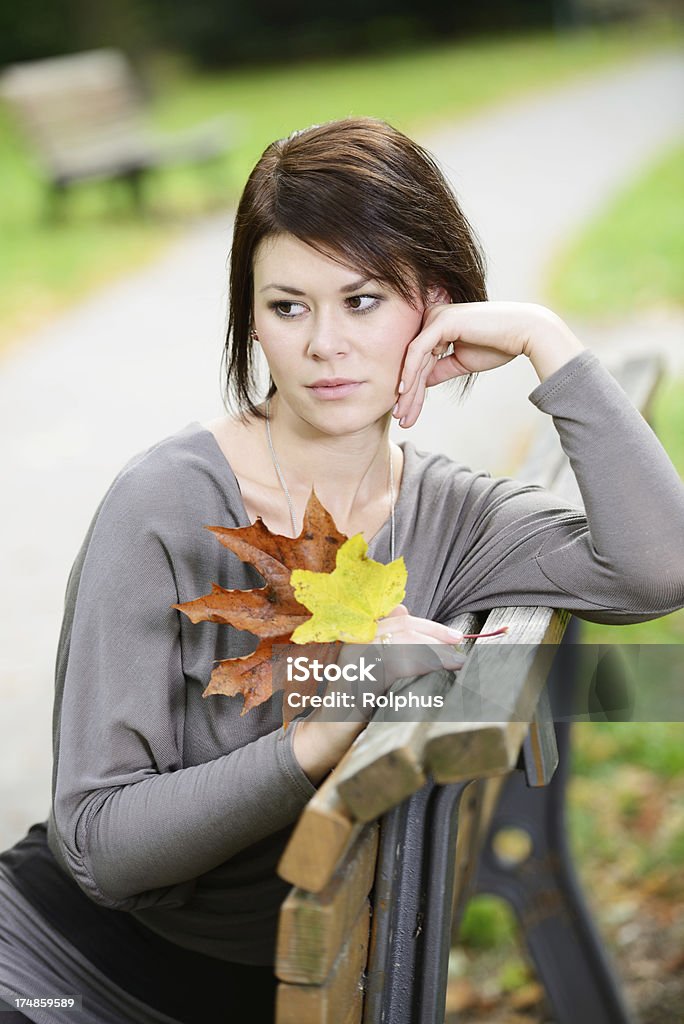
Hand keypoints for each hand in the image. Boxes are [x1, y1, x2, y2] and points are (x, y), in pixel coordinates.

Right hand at [292, 604, 464, 783]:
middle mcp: (355, 640)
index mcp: (358, 635)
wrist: (326, 735)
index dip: (430, 625)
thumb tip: (403, 609)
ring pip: (403, 641)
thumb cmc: (352, 705)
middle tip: (459, 647)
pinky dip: (424, 663)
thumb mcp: (372, 670)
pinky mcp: (358, 675)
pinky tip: (440, 670)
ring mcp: (355, 656)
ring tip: (455, 661)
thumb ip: (387, 645)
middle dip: (436, 635)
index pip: (399, 620)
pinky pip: (397, 663)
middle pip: (403, 627)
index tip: (453, 635)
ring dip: (435, 650)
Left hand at [393, 300, 583, 427]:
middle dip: (408, 394)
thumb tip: (419, 383)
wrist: (524, 333)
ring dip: (408, 390)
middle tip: (400, 419)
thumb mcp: (461, 363)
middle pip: (414, 362)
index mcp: (438, 325)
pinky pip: (419, 351)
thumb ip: (439, 370)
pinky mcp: (441, 321)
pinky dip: (410, 372)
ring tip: (402, 414)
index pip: (420, 361)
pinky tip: (404, 391)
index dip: (413, 389)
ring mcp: (436, 317)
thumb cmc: (498, 345)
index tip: (406, 413)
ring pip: (414, 359)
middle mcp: (433, 317)